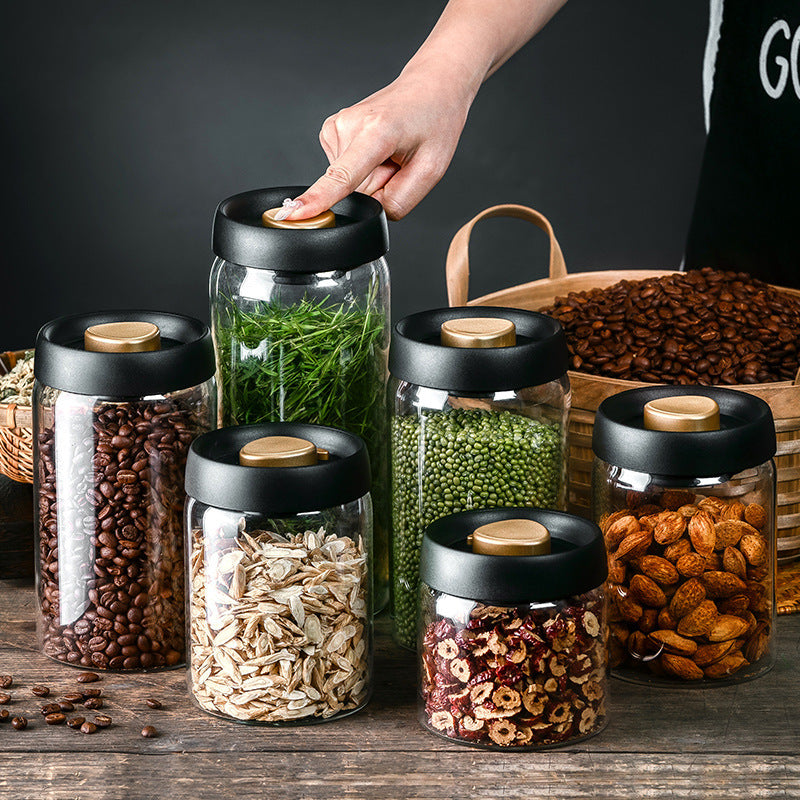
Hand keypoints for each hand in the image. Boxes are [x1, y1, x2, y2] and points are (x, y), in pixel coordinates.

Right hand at [287, 65, 474, 220]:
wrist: (429, 88)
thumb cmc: (434, 123)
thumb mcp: (431, 170)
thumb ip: (399, 202)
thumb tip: (367, 212)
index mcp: (377, 131)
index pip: (343, 175)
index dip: (319, 198)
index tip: (294, 212)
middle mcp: (349, 125)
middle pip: (353, 189)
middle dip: (378, 186)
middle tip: (398, 162)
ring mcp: (336, 126)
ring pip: (348, 181)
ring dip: (372, 175)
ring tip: (390, 152)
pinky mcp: (331, 131)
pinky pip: (345, 170)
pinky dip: (363, 166)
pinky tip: (378, 148)